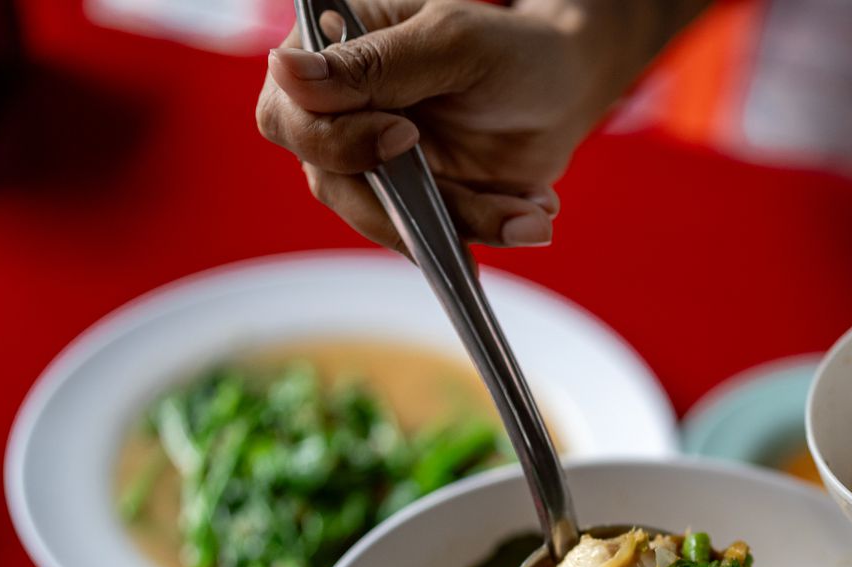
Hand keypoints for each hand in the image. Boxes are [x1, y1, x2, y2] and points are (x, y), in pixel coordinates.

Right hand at [256, 0, 670, 251]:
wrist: (565, 90)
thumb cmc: (509, 49)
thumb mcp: (451, 43)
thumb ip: (375, 64)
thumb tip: (286, 71)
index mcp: (332, 54)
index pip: (289, 113)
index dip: (335, 140)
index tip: (405, 137)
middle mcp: (339, 114)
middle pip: (330, 181)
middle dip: (411, 201)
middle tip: (484, 198)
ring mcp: (372, 165)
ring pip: (384, 220)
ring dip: (461, 222)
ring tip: (529, 211)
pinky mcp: (410, 204)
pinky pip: (427, 238)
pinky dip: (481, 231)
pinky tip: (528, 214)